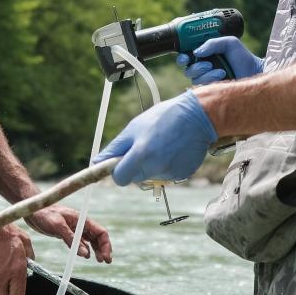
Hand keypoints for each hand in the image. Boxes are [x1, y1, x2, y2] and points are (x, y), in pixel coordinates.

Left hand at [27, 204, 112, 262]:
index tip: (106, 257)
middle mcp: (81, 224)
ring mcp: (75, 228)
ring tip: (100, 260)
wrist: (32, 210)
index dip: (106, 245)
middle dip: (104, 248)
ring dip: (97, 249)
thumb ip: (71, 239)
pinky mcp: (67, 233)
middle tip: (106, 261)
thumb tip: (85, 254)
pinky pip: (81, 242)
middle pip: (98, 237)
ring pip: (91, 240)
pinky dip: (85, 249)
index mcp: (82, 220)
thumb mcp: (57, 226)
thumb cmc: (44, 214)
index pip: (101, 232)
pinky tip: (86, 256)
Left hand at [95, 91, 217, 186]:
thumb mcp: (134, 128)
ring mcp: (170, 173)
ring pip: (151, 176)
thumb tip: (97, 162)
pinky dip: (167, 165)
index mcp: (141, 154)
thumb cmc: (163, 118)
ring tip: (162, 145)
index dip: (117, 171)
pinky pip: (166, 174)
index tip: (120, 163)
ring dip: (152, 165)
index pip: (119, 178)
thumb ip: (115, 148)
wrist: (198, 116)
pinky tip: (174, 149)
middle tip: (144, 147)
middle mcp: (155, 167)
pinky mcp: (182, 175)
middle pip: (135, 178)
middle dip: (134, 166)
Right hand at [176, 35, 263, 84]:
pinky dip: (211, 79)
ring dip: (206, 73)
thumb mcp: (230, 43)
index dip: (182, 56)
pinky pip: (201, 85)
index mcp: (206, 54)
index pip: (187, 55)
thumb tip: (196, 52)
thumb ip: (213, 43)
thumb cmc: (244, 58)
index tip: (185, 57)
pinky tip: (222, 76)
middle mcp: (204, 66)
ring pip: (194, 77)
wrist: (255, 73)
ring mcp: (207, 79)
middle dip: (195, 66)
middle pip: (187, 68)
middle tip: (207, 64)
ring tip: (221, 71)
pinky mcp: (211, 89)